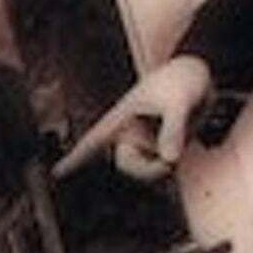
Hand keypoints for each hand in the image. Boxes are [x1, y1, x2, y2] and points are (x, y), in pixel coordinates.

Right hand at [51, 55, 212, 181]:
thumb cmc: (183, 81)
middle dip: (149, 171)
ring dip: (165, 166)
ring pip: (149, 171)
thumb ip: (173, 130)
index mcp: (122, 117)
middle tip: (169, 163)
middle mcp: (130, 132)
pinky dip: (173, 162)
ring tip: (178, 144)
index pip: (94, 140)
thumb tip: (169, 160)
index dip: (75, 159)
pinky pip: (163, 167)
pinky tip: (180, 142)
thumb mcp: (179, 102)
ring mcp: (145, 141)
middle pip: (129, 167)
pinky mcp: (160, 148)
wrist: (198, 77)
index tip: (54, 174)